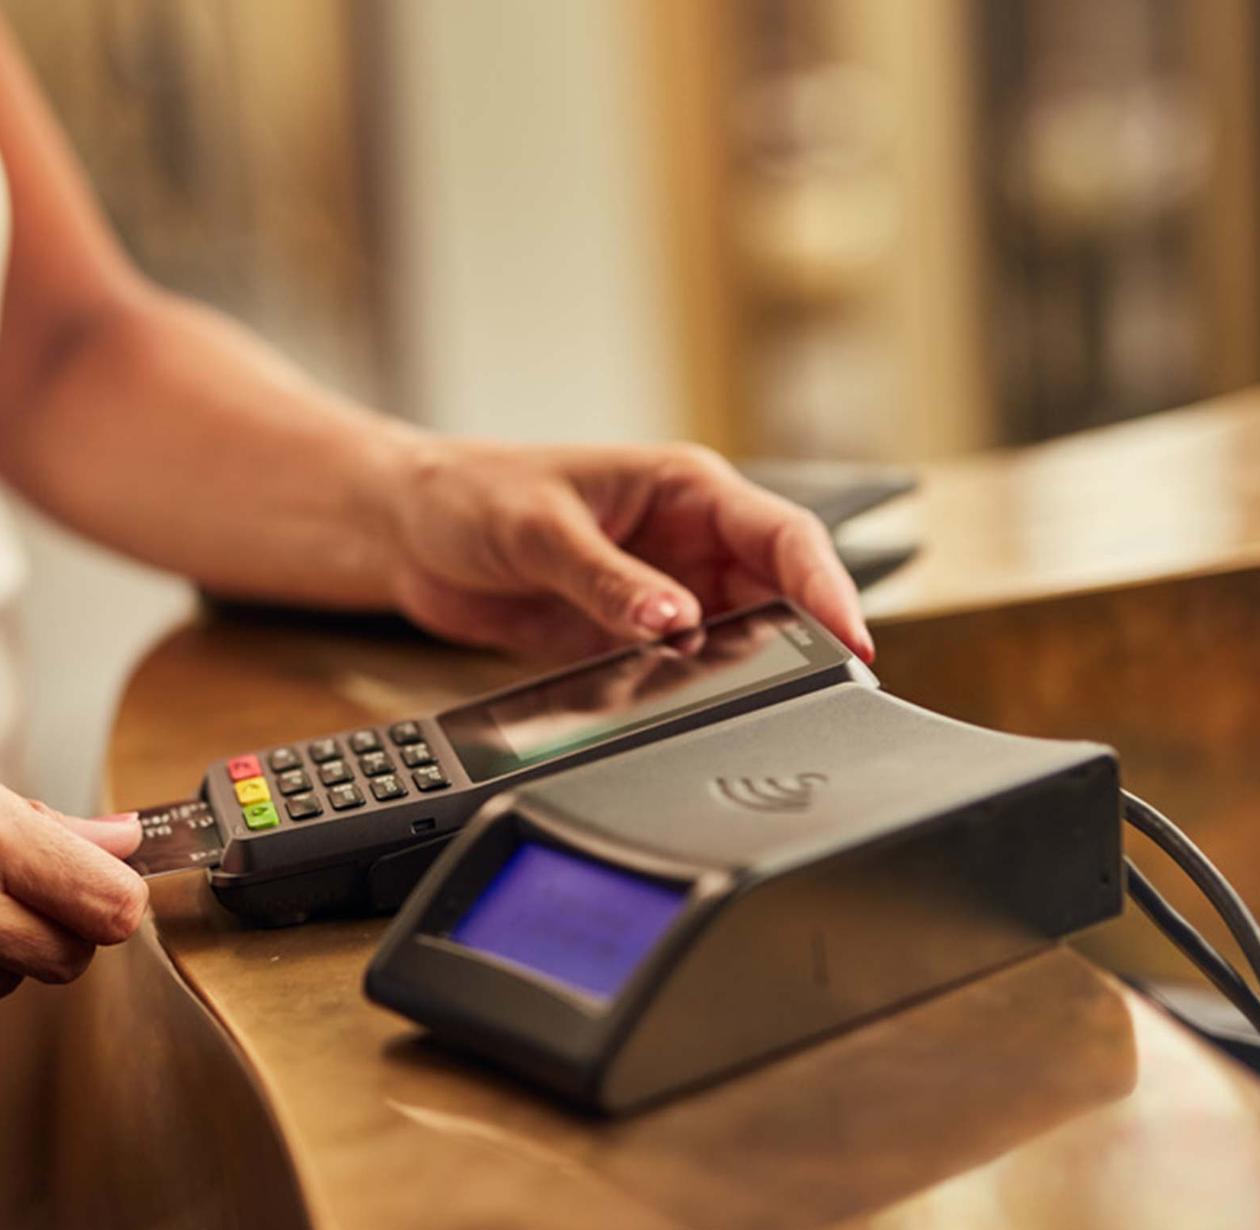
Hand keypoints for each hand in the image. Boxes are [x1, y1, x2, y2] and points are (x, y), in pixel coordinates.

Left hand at [384, 439, 874, 660]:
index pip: (783, 537)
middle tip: (818, 691)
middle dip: (798, 640)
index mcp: (685, 490)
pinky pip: (677, 676)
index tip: (852, 639)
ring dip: (737, 674)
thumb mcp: (540, 530)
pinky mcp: (627, 640)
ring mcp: (661, 596)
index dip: (827, 588)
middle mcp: (687, 542)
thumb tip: (675, 621)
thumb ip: (607, 580)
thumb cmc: (472, 494)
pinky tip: (669, 710)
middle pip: (775, 597)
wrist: (407, 532)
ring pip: (733, 643)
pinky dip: (680, 697)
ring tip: (736, 703)